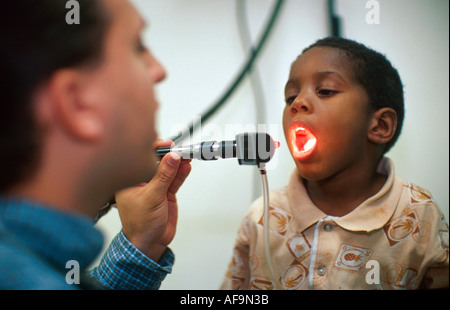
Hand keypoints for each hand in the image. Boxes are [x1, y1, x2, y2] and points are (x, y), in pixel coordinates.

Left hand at [115, 140, 191, 261]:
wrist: (149, 243)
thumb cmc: (140, 224)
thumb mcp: (152, 197)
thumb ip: (163, 176)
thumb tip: (172, 158)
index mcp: (130, 180)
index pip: (142, 158)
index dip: (155, 149)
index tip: (168, 146)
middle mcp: (142, 181)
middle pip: (157, 162)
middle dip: (169, 155)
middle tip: (180, 150)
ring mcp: (155, 187)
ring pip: (168, 170)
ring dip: (178, 163)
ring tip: (187, 156)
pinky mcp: (165, 193)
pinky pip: (174, 180)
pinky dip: (181, 173)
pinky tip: (186, 166)